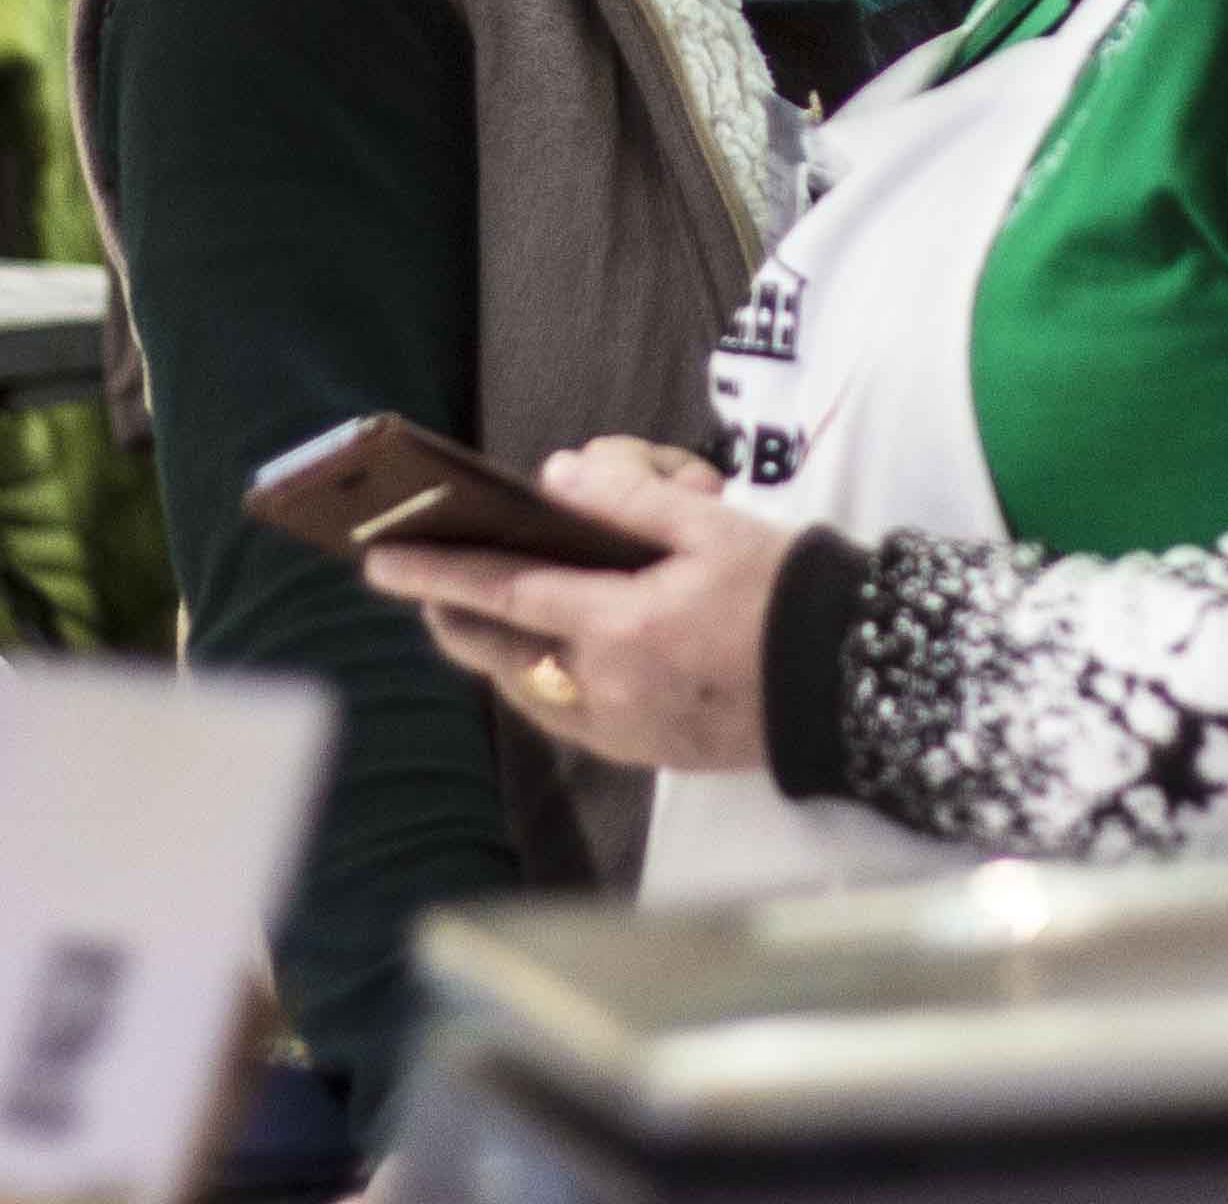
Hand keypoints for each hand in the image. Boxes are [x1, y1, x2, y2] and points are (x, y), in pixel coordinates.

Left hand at [362, 443, 791, 775]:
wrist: (846, 682)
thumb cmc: (785, 595)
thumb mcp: (714, 526)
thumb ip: (630, 499)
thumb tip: (555, 477)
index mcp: (623, 626)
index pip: (504, 594)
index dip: (437, 575)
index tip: (381, 561)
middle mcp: (608, 687)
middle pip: (499, 651)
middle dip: (451, 617)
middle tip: (420, 585)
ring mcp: (621, 728)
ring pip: (526, 687)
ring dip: (494, 649)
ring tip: (474, 612)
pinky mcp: (641, 751)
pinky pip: (562, 715)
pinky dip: (537, 680)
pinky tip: (545, 653)